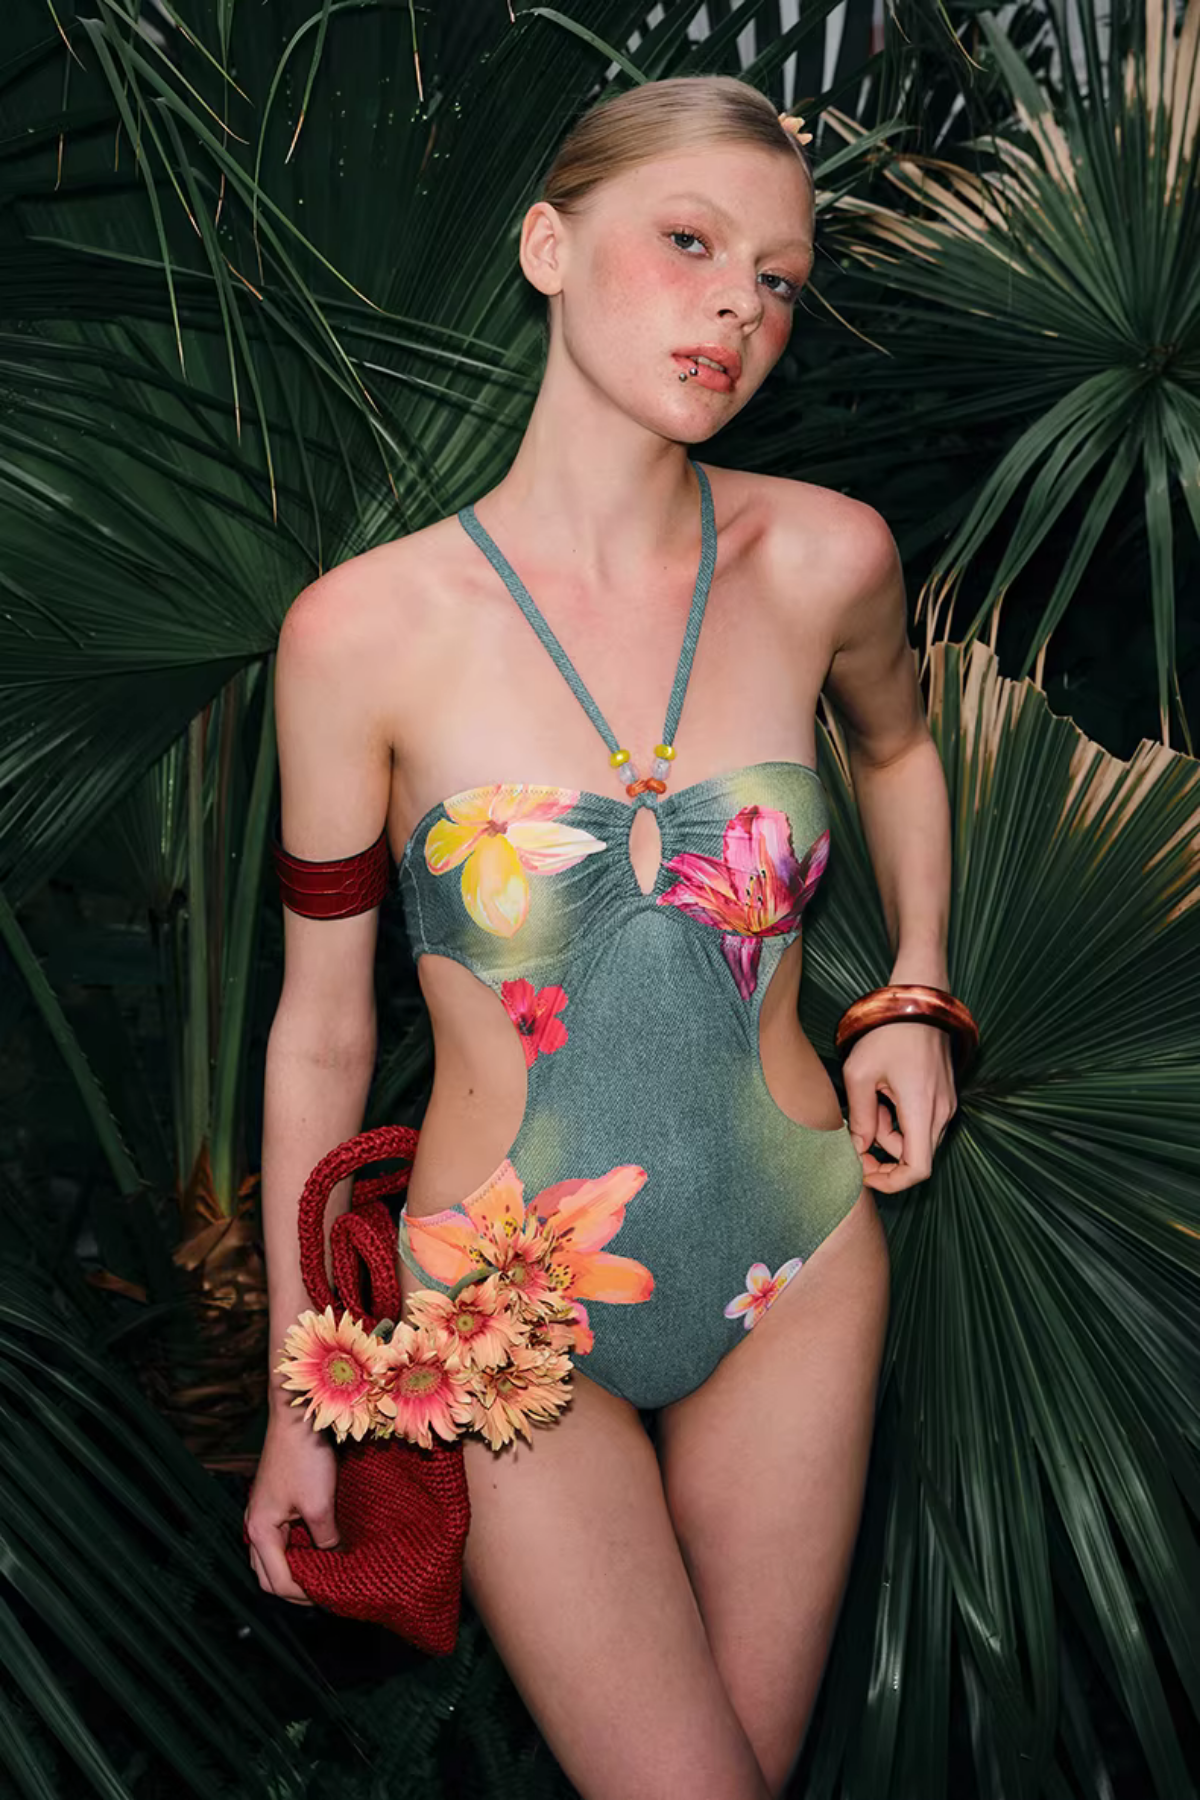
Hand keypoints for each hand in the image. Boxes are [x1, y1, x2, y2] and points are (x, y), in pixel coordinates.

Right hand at [244, 1403, 339, 1603]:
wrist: (296, 1418)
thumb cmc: (304, 1458)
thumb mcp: (320, 1506)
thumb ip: (325, 1540)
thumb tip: (334, 1558)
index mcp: (260, 1532)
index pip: (277, 1582)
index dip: (303, 1595)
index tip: (329, 1597)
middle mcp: (254, 1526)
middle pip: (268, 1574)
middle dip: (295, 1589)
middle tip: (325, 1592)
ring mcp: (261, 1513)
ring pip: (272, 1557)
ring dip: (294, 1569)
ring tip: (323, 1573)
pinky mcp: (271, 1502)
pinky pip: (279, 1538)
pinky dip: (295, 1550)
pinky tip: (317, 1546)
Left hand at [843, 1019, 956, 1191]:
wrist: (918, 1000)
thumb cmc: (887, 1032)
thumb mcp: (859, 1073)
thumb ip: (858, 1116)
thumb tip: (857, 1148)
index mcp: (922, 1109)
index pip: (917, 1169)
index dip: (890, 1182)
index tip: (864, 1173)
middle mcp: (941, 1111)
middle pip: (914, 1156)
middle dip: (883, 1155)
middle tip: (854, 1138)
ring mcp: (946, 1103)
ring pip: (916, 1139)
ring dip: (889, 1133)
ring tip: (869, 1102)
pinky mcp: (944, 1095)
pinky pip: (921, 1122)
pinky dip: (899, 1119)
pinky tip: (883, 1095)